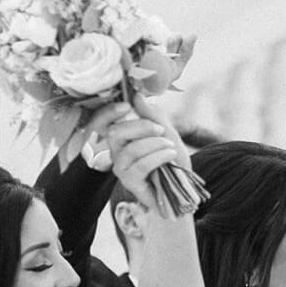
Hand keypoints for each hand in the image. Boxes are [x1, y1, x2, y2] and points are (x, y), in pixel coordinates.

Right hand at [102, 102, 194, 222]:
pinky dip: (158, 156)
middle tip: (160, 130)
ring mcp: (121, 168)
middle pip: (114, 132)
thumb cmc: (173, 162)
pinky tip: (170, 155)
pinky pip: (139, 165)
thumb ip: (154, 116)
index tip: (128, 105)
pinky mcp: (130, 182)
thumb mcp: (168, 134)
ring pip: (130, 149)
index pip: (102, 121)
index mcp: (122, 137)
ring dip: (154, 144)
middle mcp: (116, 152)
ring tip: (171, 147)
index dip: (109, 111)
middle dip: (140, 126)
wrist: (184, 190)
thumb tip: (137, 96)